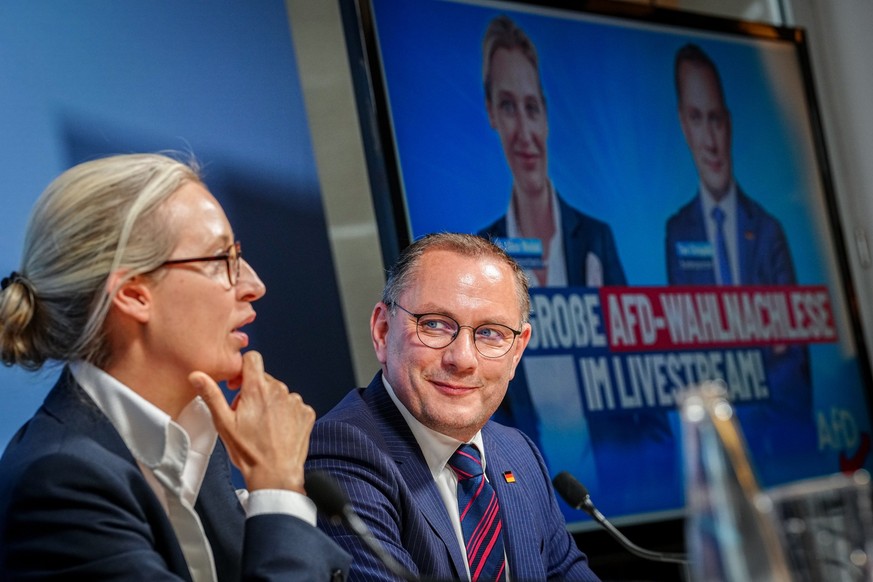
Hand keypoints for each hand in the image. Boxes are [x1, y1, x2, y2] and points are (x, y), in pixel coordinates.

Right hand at [189, 351, 314, 492]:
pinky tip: (278, 429)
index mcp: (257, 389)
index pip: (252, 358)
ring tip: (263, 426)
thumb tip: (197, 375)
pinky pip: (294, 405)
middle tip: (246, 415)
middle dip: (254, 392)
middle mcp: (280, 391)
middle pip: (265, 379)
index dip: (243, 369)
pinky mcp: (307, 413)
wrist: (276, 475)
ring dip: (271, 403)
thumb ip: (211, 395)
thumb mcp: (224, 423)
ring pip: (279, 393)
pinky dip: (286, 413)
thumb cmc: (249, 452)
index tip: (238, 385)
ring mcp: (295, 402)